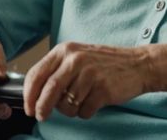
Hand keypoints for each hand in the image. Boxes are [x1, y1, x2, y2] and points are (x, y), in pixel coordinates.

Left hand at [23, 42, 149, 120]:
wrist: (138, 64)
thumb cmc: (105, 63)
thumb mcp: (77, 57)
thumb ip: (57, 70)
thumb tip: (35, 95)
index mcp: (65, 50)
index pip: (36, 74)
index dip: (28, 95)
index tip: (28, 107)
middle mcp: (75, 60)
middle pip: (48, 91)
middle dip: (42, 108)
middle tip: (42, 116)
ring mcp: (90, 74)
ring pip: (66, 105)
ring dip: (71, 110)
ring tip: (82, 100)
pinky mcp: (102, 89)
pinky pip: (84, 112)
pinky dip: (86, 112)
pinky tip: (94, 102)